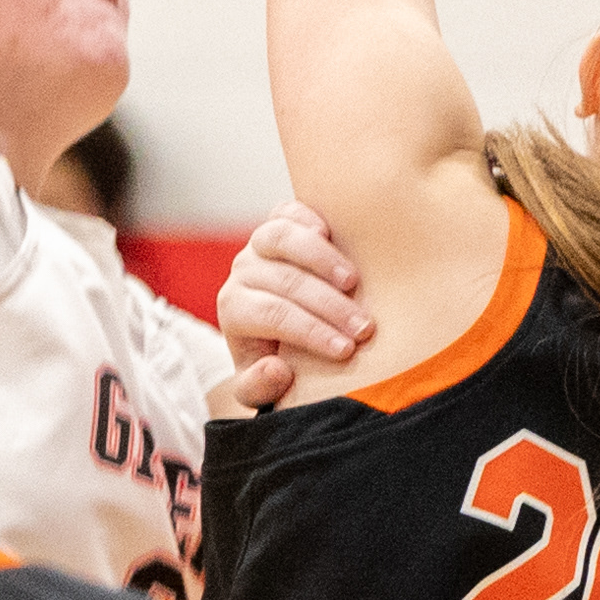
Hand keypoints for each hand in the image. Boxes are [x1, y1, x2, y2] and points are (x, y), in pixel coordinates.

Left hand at [218, 203, 374, 406]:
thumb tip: (277, 369)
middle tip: (364, 328)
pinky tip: (331, 232)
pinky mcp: (279, 221)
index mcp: (234, 309)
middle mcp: (242, 272)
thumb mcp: (261, 385)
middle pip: (284, 281)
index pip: (271, 316)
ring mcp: (259, 243)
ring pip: (280, 238)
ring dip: (321, 259)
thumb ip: (259, 389)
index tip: (346, 351)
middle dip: (328, 306)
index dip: (310, 332)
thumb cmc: (275, 356)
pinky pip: (288, 211)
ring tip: (354, 282)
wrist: (277, 325)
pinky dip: (308, 217)